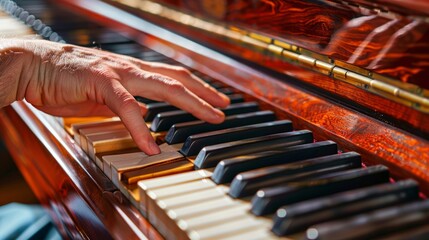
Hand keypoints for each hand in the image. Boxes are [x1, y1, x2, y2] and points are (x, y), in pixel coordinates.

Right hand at [0, 38, 229, 154]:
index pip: (171, 77)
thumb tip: (139, 114)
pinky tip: (151, 146)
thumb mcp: (101, 97)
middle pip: (177, 79)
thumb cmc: (66, 82)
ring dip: (191, 103)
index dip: (195, 87)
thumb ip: (122, 104)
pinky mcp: (101, 82)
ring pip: (164, 86)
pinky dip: (141, 128)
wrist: (34, 67)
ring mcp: (118, 74)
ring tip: (210, 118)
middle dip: (204, 94)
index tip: (214, 100)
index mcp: (131, 72)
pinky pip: (127, 106)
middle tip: (224, 108)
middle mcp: (131, 69)